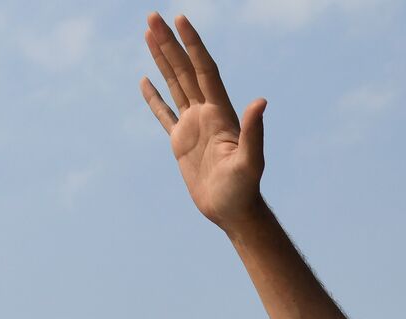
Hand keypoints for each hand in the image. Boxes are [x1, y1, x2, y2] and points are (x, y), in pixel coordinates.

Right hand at [141, 13, 267, 229]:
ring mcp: (193, 126)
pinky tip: (145, 80)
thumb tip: (261, 102)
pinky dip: (154, 97)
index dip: (192, 44)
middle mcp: (206, 113)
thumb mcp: (250, 161)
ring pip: (174, 84)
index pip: (203, 70)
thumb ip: (254, 132)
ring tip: (148, 33)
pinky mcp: (181, 142)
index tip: (180, 19)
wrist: (233, 211)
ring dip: (162, 59)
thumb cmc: (244, 189)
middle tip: (152, 16)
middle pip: (185, 70)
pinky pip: (164, 114)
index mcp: (220, 113)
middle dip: (169, 43)